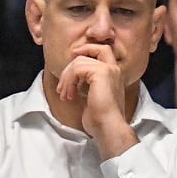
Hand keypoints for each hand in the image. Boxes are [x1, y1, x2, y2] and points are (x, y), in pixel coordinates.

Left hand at [56, 43, 135, 157]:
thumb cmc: (100, 119)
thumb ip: (86, 84)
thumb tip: (71, 80)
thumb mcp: (91, 97)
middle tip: (62, 86)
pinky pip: (77, 69)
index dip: (87, 49)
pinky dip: (69, 82)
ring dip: (67, 78)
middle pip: (90, 51)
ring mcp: (108, 70)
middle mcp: (114, 69)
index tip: (73, 57)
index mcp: (114, 74)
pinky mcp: (101, 73)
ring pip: (79, 62)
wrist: (108, 127)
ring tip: (65, 95)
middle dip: (72, 65)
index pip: (102, 50)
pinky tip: (70, 96)